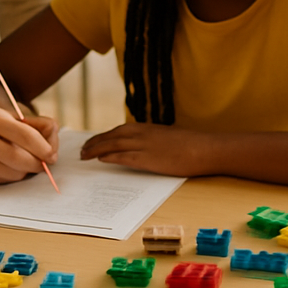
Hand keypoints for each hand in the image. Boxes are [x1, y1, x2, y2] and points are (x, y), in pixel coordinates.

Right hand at [0, 104, 58, 182]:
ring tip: (22, 165)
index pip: (24, 134)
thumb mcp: (0, 114)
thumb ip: (28, 127)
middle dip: (35, 165)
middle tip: (41, 165)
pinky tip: (4, 168)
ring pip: (6, 174)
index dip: (42, 147)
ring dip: (21, 173)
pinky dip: (5, 177)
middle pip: (16, 158)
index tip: (51, 154)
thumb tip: (51, 148)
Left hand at [80, 123, 211, 175]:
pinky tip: (100, 159)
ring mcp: (145, 145)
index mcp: (148, 128)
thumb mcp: (169, 137)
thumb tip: (144, 146)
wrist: (205, 149)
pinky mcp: (148, 158)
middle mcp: (143, 133)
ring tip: (84, 155)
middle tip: (82, 149)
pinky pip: (124, 156)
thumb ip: (154, 140)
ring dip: (96, 149)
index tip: (93, 141)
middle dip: (95, 142)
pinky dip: (110, 156)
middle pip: (112, 135)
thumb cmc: (192, 145)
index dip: (104, 136)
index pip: (119, 130)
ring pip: (113, 144)